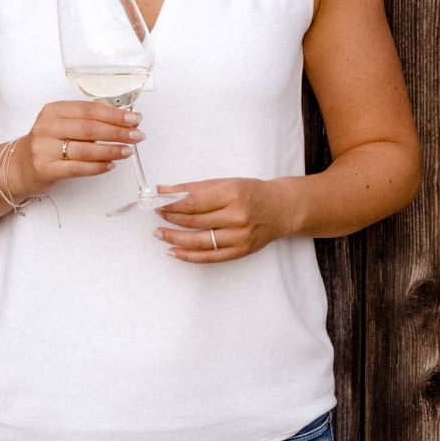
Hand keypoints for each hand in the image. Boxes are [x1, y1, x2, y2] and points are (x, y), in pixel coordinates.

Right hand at [14, 100, 141, 193]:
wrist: (20, 166)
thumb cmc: (48, 143)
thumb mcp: (63, 124)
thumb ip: (88, 121)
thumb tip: (125, 121)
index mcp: (54, 110)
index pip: (89, 109)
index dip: (115, 115)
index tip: (134, 118)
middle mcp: (47, 127)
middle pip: (90, 128)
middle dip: (118, 132)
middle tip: (137, 135)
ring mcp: (44, 148)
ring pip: (86, 149)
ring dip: (111, 150)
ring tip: (128, 151)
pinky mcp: (45, 168)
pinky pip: (78, 168)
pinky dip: (98, 167)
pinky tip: (111, 165)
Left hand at [152, 178, 298, 262]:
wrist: (282, 209)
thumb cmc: (254, 193)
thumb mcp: (227, 183)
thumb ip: (196, 188)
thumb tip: (165, 190)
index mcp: (233, 194)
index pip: (193, 202)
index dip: (172, 203)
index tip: (158, 201)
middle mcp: (237, 217)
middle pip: (194, 220)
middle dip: (171, 217)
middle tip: (157, 214)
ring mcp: (239, 237)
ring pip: (199, 241)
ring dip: (174, 238)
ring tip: (160, 233)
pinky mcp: (240, 251)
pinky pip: (209, 257)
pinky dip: (189, 256)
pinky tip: (174, 251)